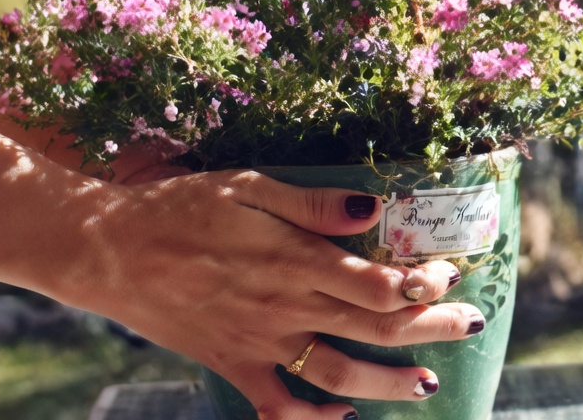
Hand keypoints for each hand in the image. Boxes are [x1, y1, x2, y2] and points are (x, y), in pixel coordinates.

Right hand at [65, 170, 481, 419]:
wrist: (109, 251)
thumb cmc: (180, 208)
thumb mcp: (248, 187)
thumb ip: (312, 202)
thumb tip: (372, 206)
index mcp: (294, 259)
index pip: (378, 281)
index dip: (423, 283)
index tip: (449, 272)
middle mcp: (284, 306)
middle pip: (374, 326)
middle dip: (432, 327)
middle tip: (472, 323)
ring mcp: (259, 342)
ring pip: (338, 373)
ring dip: (388, 382)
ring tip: (427, 385)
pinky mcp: (232, 363)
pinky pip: (278, 405)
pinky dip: (311, 419)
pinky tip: (340, 417)